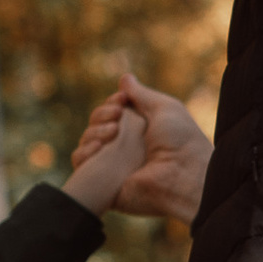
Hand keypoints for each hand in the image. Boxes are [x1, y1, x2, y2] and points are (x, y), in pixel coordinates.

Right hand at [69, 73, 210, 222]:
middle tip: (117, 116)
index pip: (112, 113)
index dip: (112, 103)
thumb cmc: (181, 140)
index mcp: (138, 131)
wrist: (182, 175)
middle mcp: (124, 148)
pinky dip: (83, 151)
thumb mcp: (165, 108)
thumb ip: (142, 94)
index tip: (122, 100)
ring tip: (113, 132)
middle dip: (102, 114)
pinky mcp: (103, 182)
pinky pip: (80, 163)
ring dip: (94, 131)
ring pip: (87, 141)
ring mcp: (112, 166)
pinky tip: (99, 146)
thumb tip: (124, 79)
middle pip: (96, 124)